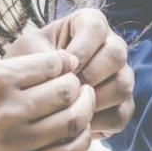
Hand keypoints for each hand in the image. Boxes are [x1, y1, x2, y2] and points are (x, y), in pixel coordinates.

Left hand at [6, 8, 134, 139]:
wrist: (29, 98)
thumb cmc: (28, 66)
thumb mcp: (28, 52)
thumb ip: (45, 56)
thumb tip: (70, 75)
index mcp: (90, 26)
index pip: (96, 28)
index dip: (82, 47)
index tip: (64, 64)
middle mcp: (112, 48)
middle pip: (117, 55)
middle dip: (90, 74)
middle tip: (68, 89)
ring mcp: (121, 77)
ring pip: (123, 85)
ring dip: (95, 99)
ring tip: (70, 107)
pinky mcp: (122, 106)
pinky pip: (120, 114)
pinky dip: (98, 122)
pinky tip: (76, 124)